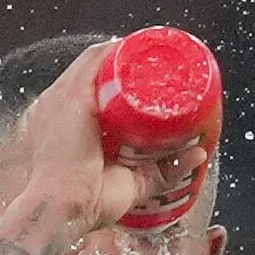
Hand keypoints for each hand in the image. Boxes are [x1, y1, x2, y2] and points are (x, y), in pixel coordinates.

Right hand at [16, 41, 208, 233]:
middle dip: (128, 65)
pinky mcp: (72, 94)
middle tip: (160, 66)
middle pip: (96, 73)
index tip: (147, 82)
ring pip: (98, 62)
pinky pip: (95, 59)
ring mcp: (62, 99)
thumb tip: (197, 155)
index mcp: (64, 129)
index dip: (119, 85)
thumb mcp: (131, 184)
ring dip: (127, 53)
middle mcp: (57, 109)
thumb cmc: (84, 205)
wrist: (59, 210)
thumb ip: (162, 171)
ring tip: (157, 50)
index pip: (91, 94)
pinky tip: (140, 44)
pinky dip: (118, 49)